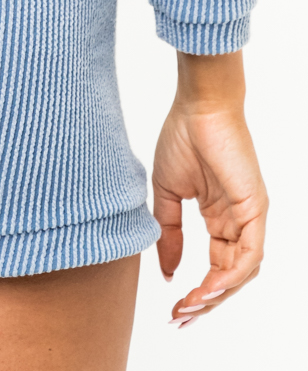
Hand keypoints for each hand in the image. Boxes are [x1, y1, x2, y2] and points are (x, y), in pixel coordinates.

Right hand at [152, 51, 267, 328]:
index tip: (174, 307)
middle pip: (229, 276)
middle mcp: (239, 221)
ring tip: (190, 306)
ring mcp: (249, 216)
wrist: (197, 105)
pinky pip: (249, 253)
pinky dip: (231, 275)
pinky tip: (209, 287)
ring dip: (217, 294)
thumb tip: (168, 270)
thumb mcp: (167, 193)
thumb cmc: (181, 136)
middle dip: (205, 301)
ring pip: (241, 271)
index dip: (196, 291)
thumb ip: (169, 232)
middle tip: (180, 317)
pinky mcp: (255, 208)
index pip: (215, 267)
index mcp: (220, 217)